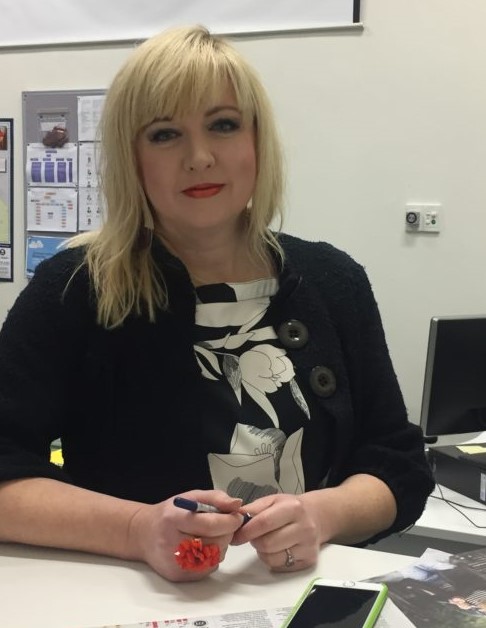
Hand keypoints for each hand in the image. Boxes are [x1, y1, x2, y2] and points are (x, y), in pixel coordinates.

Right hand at [127, 489, 243, 580]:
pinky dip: (212, 557)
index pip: (209, 524)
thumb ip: (216, 498)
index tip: (236, 517)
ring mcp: (175, 563)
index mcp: (173, 519)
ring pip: (215, 557)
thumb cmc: (170, 513)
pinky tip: (203, 547)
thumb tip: (237, 504)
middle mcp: (172, 544)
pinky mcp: (179, 576)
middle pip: (215, 542)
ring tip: (211, 535)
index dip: (228, 521)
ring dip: (221, 545)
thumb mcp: (190, 497)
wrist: (144, 534)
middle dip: (226, 533)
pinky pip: (208, 568)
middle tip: (224, 525)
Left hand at [231, 493, 320, 571]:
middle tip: (254, 536)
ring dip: (262, 551)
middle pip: (267, 543)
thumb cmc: (290, 508)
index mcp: (293, 508)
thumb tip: (234, 518)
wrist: (316, 517)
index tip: (235, 535)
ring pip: (272, 558)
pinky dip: (272, 559)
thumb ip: (253, 509)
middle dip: (255, 541)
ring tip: (267, 540)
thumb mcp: (272, 500)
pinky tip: (277, 548)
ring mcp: (308, 546)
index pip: (264, 523)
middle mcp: (304, 528)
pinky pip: (280, 566)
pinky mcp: (308, 561)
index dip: (246, 531)